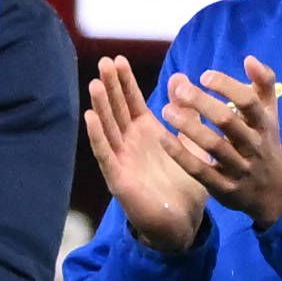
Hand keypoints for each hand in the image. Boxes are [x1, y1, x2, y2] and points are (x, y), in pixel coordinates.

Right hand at [81, 55, 220, 248]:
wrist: (183, 221)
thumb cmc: (186, 183)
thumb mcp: (191, 143)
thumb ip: (187, 114)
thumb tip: (181, 78)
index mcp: (147, 133)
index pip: (132, 101)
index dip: (124, 81)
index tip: (118, 59)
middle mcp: (130, 142)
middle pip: (117, 109)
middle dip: (111, 86)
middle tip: (105, 62)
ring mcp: (121, 158)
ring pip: (108, 127)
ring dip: (101, 106)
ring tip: (95, 83)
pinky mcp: (118, 177)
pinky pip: (105, 153)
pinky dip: (97, 135)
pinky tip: (90, 117)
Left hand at [166, 61, 281, 226]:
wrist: (276, 192)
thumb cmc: (266, 143)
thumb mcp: (270, 114)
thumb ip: (263, 84)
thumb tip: (249, 58)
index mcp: (264, 124)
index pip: (248, 101)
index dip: (227, 86)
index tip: (204, 76)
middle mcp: (253, 145)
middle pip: (227, 122)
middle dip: (202, 103)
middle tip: (180, 89)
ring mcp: (239, 168)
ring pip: (213, 146)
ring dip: (188, 126)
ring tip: (166, 110)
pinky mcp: (224, 188)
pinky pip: (200, 171)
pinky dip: (181, 154)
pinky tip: (163, 138)